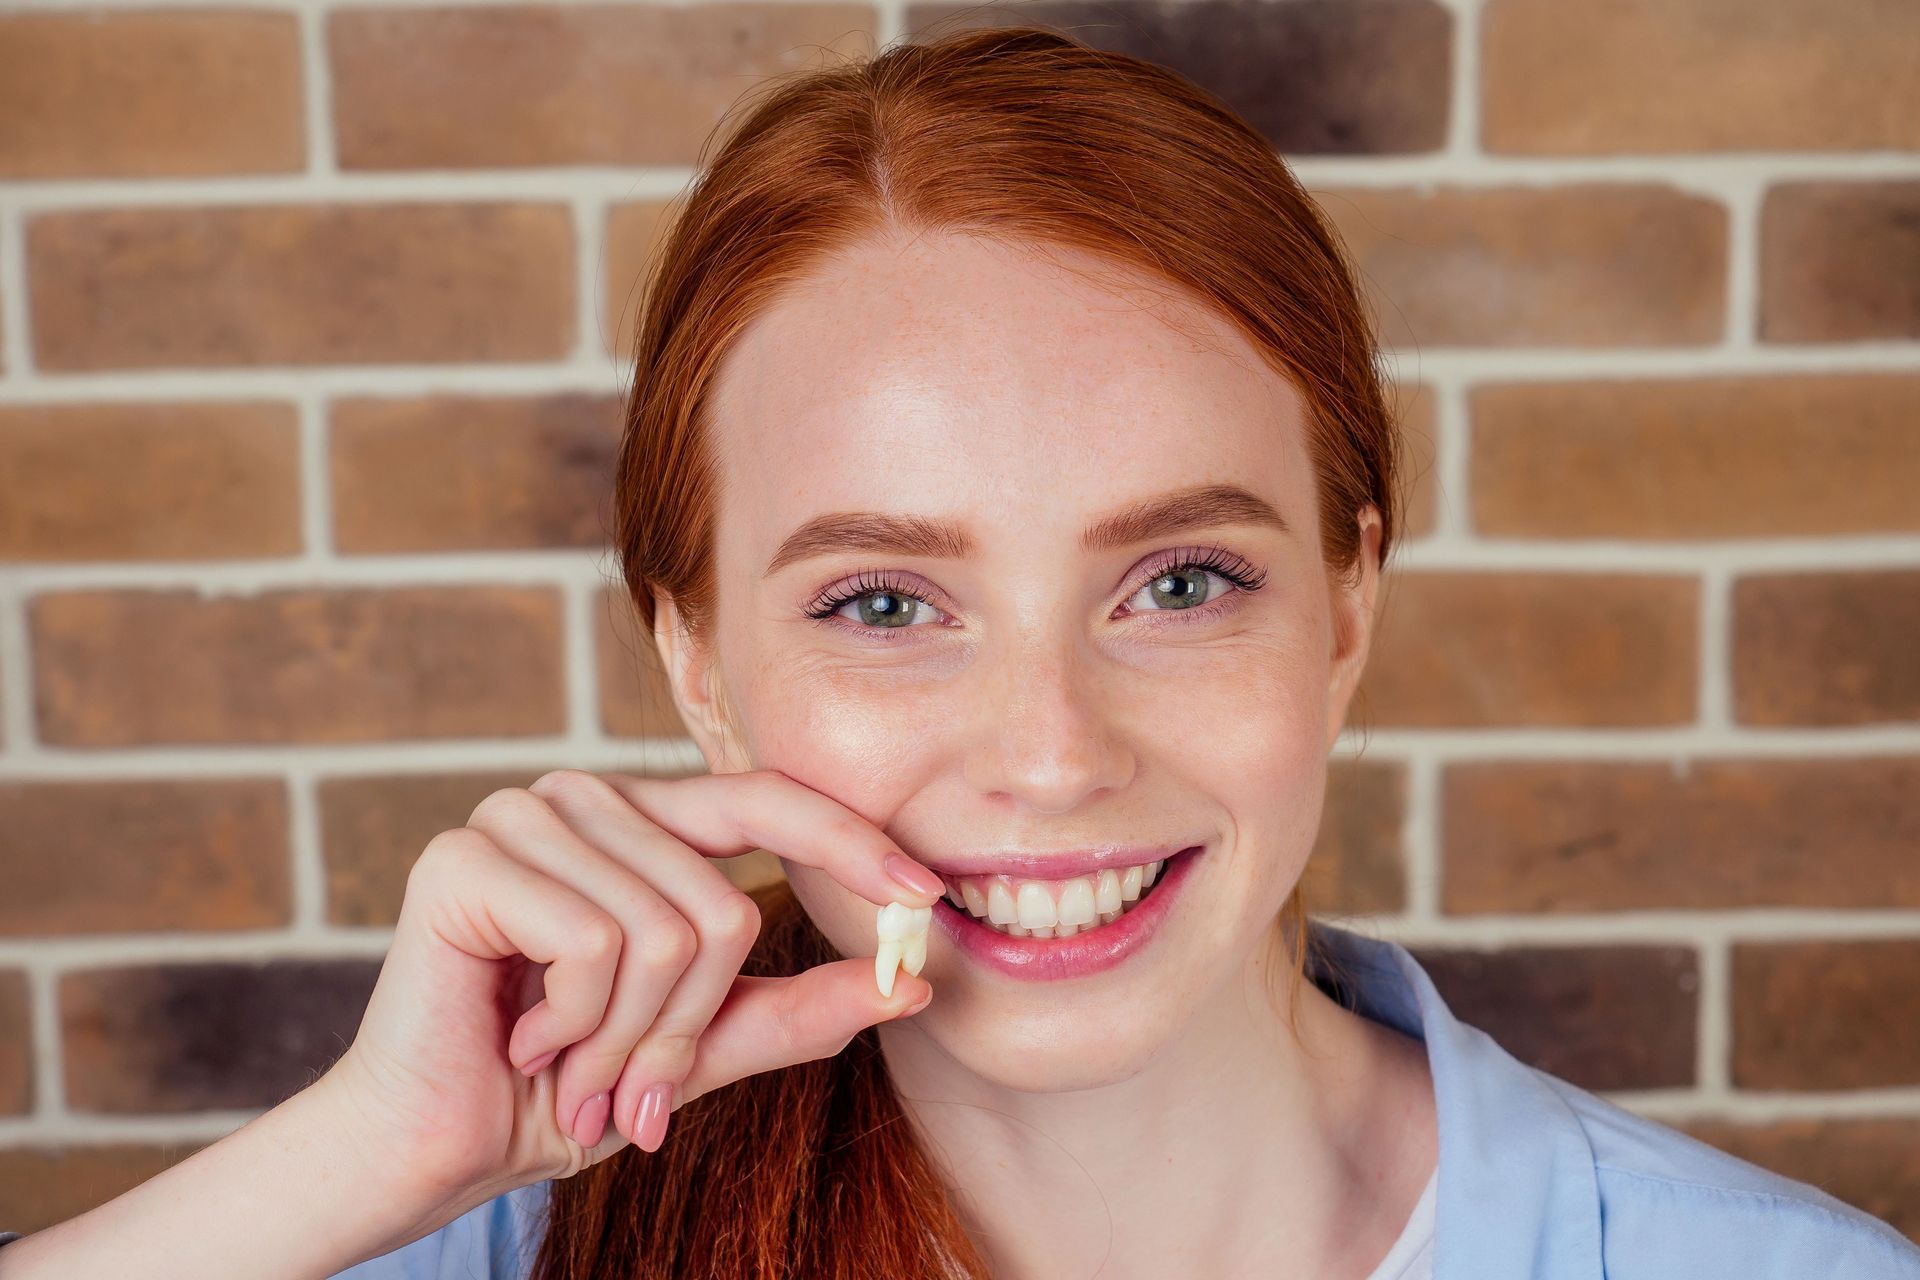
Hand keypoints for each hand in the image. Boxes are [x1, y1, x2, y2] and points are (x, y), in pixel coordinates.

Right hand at [317, 767, 941, 1224]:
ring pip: (666, 931)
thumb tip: (912, 983)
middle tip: (628, 1090)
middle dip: (685, 1029)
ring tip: (570, 1068)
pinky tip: (524, 1037)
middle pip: (722, 904)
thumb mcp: (701, 1049)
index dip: (851, 843)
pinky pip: (596, 943)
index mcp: (642, 823)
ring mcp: (522, 816)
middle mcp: (585, 800)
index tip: (926, 898)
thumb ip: (798, 1008)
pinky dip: (578, 1023)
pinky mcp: (467, 857)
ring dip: (626, 1041)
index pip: (768, 800)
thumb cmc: (562, 1090)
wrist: (434, 1146)